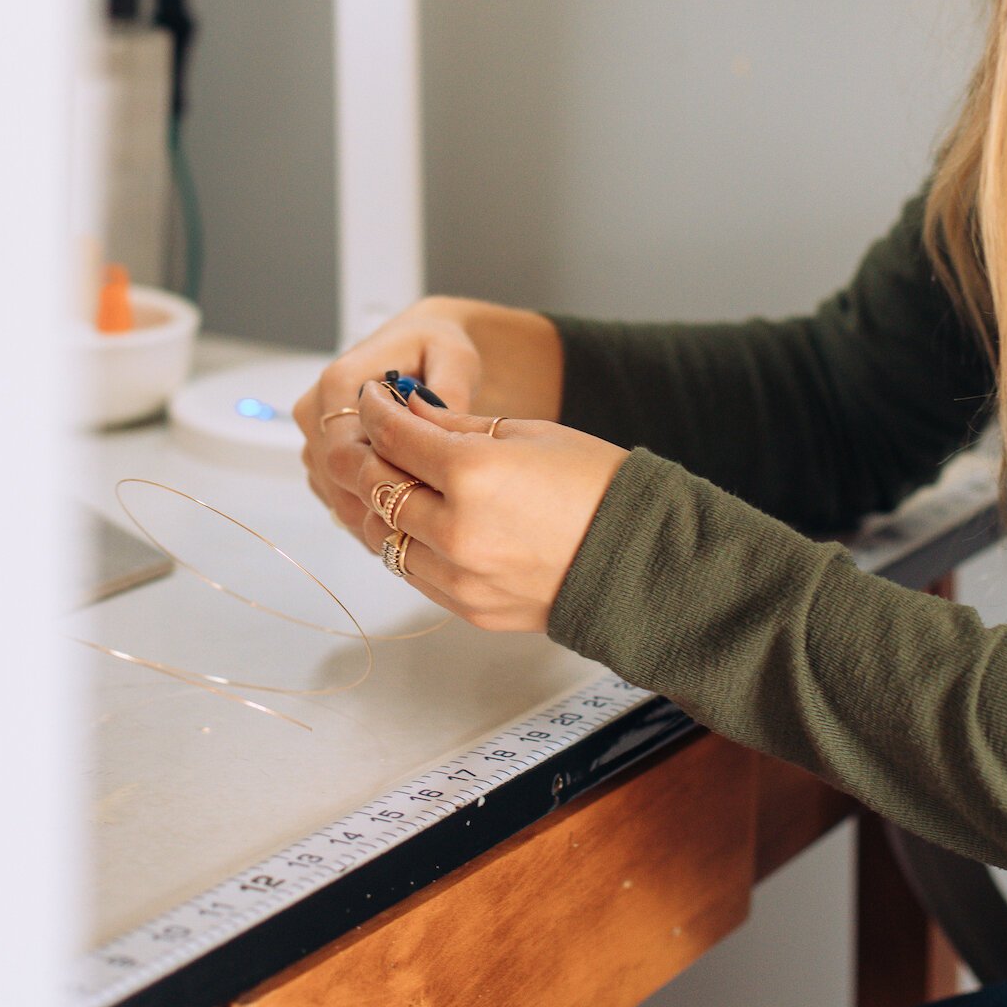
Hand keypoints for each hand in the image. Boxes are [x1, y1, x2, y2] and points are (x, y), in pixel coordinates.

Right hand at [294, 297, 561, 538]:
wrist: (421, 347)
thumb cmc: (436, 348)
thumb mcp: (455, 357)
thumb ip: (450, 390)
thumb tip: (442, 432)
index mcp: (339, 382)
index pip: (342, 450)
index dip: (380, 480)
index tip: (424, 495)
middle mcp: (315, 410)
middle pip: (335, 477)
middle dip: (382, 501)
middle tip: (433, 516)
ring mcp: (314, 437)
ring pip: (335, 494)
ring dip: (377, 513)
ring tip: (427, 518)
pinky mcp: (321, 459)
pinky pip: (338, 498)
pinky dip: (371, 512)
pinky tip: (410, 514)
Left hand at [323, 380, 627, 633]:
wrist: (643, 559)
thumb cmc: (596, 487)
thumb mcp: (527, 433)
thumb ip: (457, 425)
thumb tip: (409, 408)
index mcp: (474, 475)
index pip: (393, 436)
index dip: (374, 409)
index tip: (371, 397)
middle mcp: (457, 531)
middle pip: (375, 488)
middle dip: (363, 454)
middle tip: (366, 434)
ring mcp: (459, 578)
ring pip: (382, 538)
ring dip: (375, 504)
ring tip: (386, 478)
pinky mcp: (467, 609)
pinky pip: (412, 572)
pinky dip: (402, 542)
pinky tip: (414, 519)